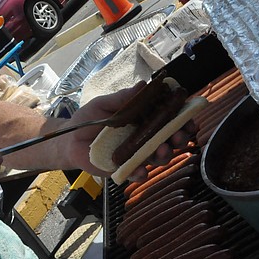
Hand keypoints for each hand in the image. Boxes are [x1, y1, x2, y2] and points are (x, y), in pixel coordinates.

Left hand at [65, 82, 197, 178]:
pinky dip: (141, 172)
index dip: (183, 119)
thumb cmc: (87, 120)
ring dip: (164, 155)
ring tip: (162, 152)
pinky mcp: (125, 169)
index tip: (190, 119)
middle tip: (179, 137)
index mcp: (143, 119)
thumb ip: (122, 98)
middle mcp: (144, 137)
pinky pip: (137, 172)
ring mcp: (136, 154)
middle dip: (179, 138)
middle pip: (170, 138)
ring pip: (158, 156)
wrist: (68, 141)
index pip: (168, 118)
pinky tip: (140, 170)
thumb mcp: (103, 104)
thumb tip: (143, 85)